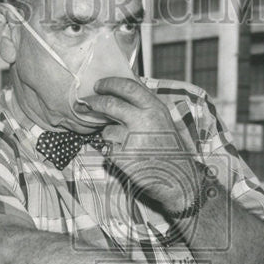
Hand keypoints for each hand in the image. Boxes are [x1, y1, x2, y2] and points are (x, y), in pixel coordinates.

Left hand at [82, 77, 201, 212]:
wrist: (178, 179)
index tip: (99, 85)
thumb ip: (145, 104)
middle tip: (86, 104)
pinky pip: (109, 149)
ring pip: (107, 130)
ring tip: (127, 144)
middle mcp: (143, 121)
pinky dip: (114, 153)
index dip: (109, 84)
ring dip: (110, 135)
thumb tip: (123, 87)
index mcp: (155, 109)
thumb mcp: (164, 120)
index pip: (127, 87)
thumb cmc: (170, 149)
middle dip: (94, 103)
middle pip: (110, 104)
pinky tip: (129, 157)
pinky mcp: (123, 157)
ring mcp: (132, 139)